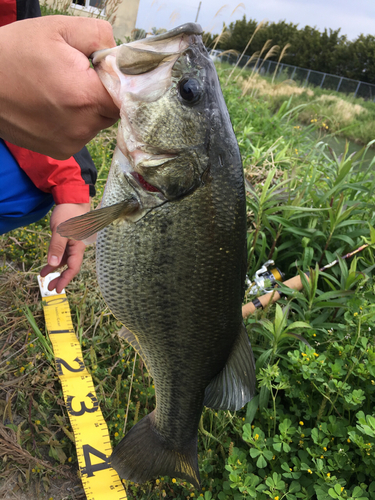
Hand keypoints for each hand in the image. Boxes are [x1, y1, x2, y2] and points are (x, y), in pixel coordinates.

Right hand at [0, 16, 118, 158]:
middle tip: (77, 77)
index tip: (104, 70)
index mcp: (86, 96)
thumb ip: (99, 36)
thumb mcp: (57, 29)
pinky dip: (75, 122)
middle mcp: (82, 126)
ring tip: (61, 92)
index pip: (126, 95)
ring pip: (98, 123)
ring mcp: (72, 142)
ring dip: (89, 109)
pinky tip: (54, 108)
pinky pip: (82, 135)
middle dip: (102, 93)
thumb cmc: (13, 54)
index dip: (119, 81)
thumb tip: (119, 53)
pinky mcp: (61, 151)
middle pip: (113, 110)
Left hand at [40, 203, 90, 291]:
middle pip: (70, 267)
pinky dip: (54, 261)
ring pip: (64, 261)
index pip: (73, 267)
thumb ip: (57, 247)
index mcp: (78, 246)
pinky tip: (46, 267)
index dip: (66, 279)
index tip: (58, 289)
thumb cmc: (68, 213)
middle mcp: (76, 247)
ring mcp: (72, 244)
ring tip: (45, 279)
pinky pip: (61, 254)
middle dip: (61, 278)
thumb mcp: (60, 230)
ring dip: (55, 270)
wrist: (72, 199)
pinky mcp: (66, 240)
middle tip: (51, 288)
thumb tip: (53, 264)